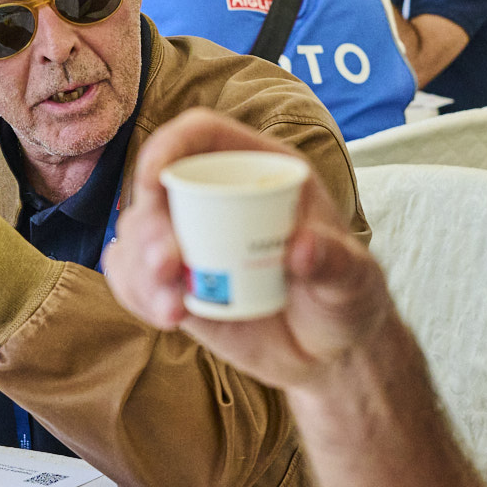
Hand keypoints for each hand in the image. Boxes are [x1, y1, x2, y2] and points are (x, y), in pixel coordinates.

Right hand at [102, 109, 397, 394]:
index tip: (154, 175)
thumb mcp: (355, 279)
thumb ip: (336, 262)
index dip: (171, 145)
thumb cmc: (347, 299)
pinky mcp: (174, 282)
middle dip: (150, 225)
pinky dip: (137, 294)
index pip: (202, 136)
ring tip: (173, 312)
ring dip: (141, 268)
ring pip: (137, 235)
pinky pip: (132, 277)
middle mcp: (215, 198)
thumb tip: (302, 248)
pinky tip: (168, 317)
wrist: (330, 349)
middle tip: (167, 266)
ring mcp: (189, 240)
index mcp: (259, 171)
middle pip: (157, 187)